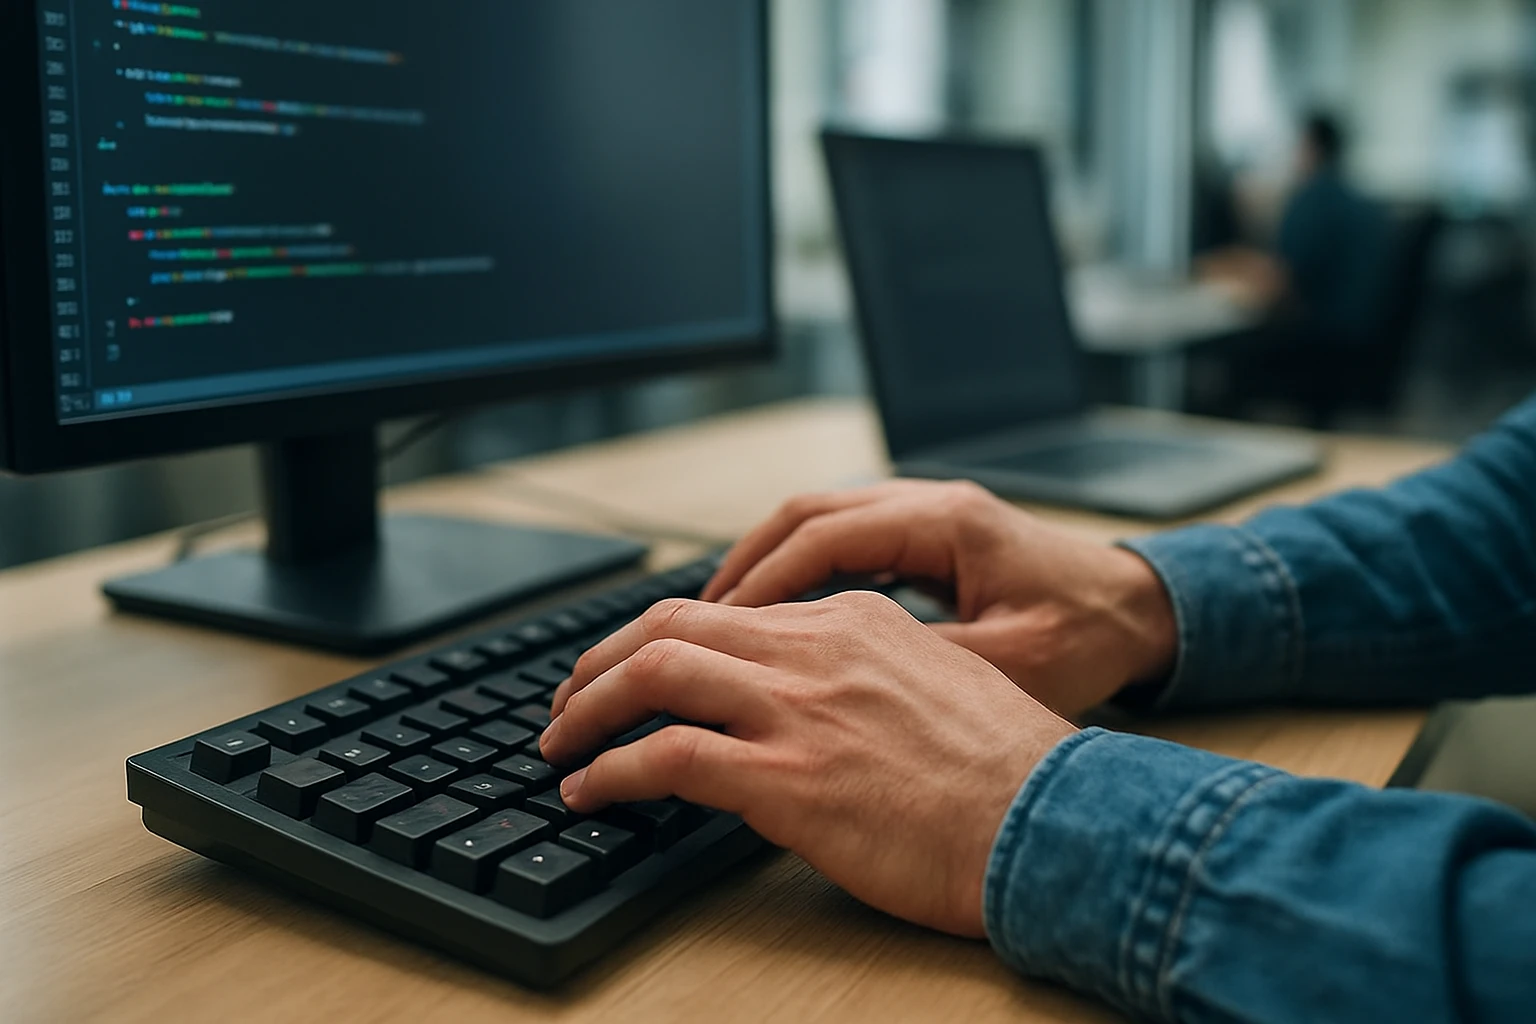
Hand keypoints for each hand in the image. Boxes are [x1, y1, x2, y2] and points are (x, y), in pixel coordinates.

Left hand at [542, 593, 1075, 937]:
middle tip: (571, 694)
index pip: (732, 613)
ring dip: (588, 706)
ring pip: (654, 674)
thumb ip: (867, 679)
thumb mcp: (940, 688)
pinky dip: (612, 770)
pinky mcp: (786, 778)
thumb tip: (817, 709)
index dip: (667, 640)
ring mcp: (798, 708)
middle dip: (603, 658)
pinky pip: (667, 757)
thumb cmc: (1013, 774)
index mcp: (854, 620)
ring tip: (558, 739)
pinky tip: (590, 790)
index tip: (639, 669)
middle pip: (672, 626)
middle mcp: (816, 648)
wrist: (1055, 822)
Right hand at [701, 480, 1176, 716]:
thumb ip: (928, 665)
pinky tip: (781, 615)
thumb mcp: (1011, 663)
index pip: (825, 536)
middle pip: (807, 513)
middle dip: (745, 563)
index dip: (764, 581)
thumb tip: (842, 685)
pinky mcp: (930, 534)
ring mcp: (927, 513)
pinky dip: (801, 571)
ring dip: (767, 563)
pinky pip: (845, 539)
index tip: (719, 625)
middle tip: (696, 617)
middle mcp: (929, 503)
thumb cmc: (1091, 634)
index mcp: (946, 522)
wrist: (1143, 609)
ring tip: (720, 616)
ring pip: (820, 520)